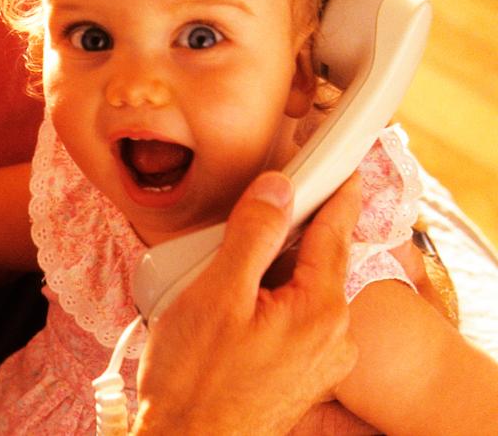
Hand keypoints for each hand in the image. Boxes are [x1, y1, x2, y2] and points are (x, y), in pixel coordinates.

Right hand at [131, 172, 362, 434]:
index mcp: (319, 308)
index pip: (334, 229)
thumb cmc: (195, 378)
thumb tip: (279, 187)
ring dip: (262, 274)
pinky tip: (223, 315)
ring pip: (296, 289)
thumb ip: (253, 234)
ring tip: (212, 288)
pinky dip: (261, 302)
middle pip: (311, 259)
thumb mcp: (217, 292)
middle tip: (228, 236)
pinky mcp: (301, 374)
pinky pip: (289, 318)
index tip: (341, 160)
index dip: (336, 189)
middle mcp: (332, 334)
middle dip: (274, 238)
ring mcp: (319, 359)